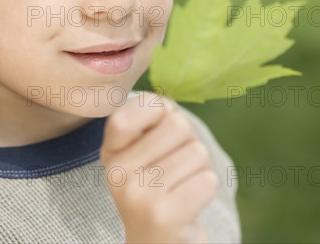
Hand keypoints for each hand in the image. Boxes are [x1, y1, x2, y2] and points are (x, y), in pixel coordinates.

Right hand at [99, 91, 217, 242]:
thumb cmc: (159, 190)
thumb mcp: (142, 154)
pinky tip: (189, 203)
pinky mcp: (163, 215)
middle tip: (177, 169)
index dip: (163, 110)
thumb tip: (166, 105)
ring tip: (183, 187)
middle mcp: (117, 171)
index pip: (143, 105)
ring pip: (197, 152)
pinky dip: (207, 189)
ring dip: (200, 169)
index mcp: (111, 150)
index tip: (160, 132)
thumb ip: (152, 121)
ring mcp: (138, 194)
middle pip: (179, 125)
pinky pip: (208, 180)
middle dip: (189, 143)